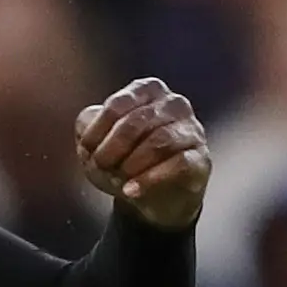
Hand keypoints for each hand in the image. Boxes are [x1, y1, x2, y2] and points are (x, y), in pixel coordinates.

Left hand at [74, 79, 209, 231]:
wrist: (149, 196)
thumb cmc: (122, 159)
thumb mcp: (96, 142)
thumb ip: (86, 125)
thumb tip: (88, 122)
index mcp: (147, 90)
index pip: (117, 105)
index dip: (96, 132)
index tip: (87, 151)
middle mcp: (174, 103)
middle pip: (136, 122)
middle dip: (112, 149)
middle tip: (101, 166)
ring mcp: (192, 129)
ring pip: (160, 141)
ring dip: (131, 164)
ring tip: (119, 178)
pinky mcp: (200, 158)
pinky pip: (178, 164)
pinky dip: (149, 179)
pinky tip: (130, 190)